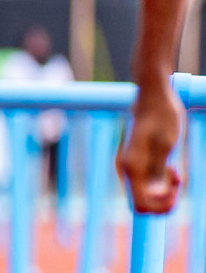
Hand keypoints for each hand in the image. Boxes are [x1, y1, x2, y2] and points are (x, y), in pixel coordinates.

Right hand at [119, 79, 184, 212]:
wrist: (155, 97)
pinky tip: (171, 167)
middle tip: (177, 180)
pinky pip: (149, 186)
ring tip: (175, 172)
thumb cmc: (162, 116)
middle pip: (143, 205)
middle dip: (164, 201)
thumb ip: (157, 169)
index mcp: (131, 166)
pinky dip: (163, 184)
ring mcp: (131, 167)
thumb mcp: (165, 144)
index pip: (141, 206)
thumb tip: (153, 194)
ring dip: (165, 193)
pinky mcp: (138, 164)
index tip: (175, 188)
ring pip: (147, 197)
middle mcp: (127, 169)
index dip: (161, 206)